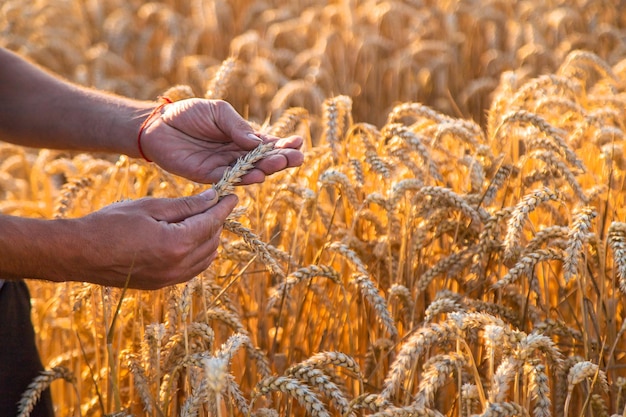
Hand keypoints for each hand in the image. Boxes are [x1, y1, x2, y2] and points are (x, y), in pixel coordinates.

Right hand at [70, 189, 237, 289]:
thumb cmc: (110, 224)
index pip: (211, 223)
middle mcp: (178, 265)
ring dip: (210, 239)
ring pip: (206, 258)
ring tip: (204, 220)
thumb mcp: (150, 207)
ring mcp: (170, 279)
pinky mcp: (162, 285)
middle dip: (217, 222)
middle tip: (215, 205)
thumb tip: (212, 199)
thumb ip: (185, 206)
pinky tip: (193, 241)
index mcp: (177, 244)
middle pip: (212, 241)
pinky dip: (199, 254)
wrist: (80, 253)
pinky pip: (192, 270)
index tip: (232, 196)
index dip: (224, 208)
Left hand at [140, 98, 303, 183]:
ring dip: (266, 169)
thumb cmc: (188, 113)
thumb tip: (258, 142)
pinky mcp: (208, 176)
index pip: (267, 144)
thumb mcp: (218, 111)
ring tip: (280, 164)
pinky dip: (244, 179)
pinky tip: (258, 176)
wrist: (158, 125)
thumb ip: (237, 126)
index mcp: (241, 137)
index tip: (299, 143)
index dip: (283, 145)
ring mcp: (224, 166)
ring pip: (250, 171)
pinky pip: (229, 179)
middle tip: (297, 158)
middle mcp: (236, 154)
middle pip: (263, 160)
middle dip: (281, 159)